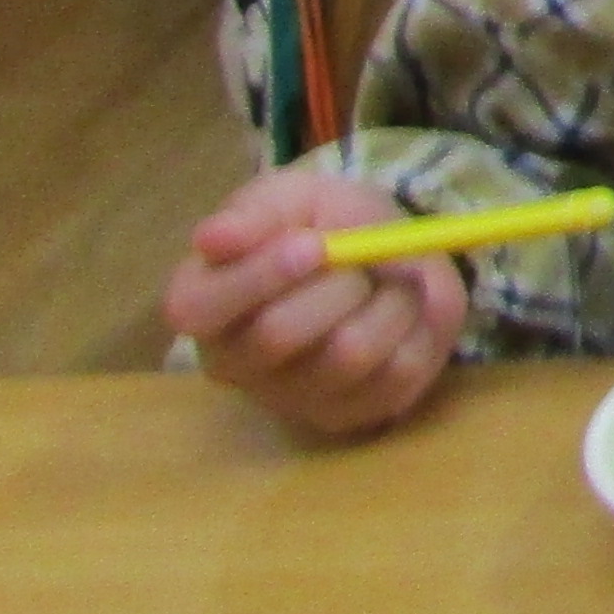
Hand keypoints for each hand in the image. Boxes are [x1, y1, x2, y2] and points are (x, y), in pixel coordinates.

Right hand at [167, 168, 464, 436]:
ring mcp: (289, 399)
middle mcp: (231, 363)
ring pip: (348, 353)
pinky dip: (415, 328)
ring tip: (394, 276)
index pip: (199, 308)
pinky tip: (402, 310)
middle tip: (363, 252)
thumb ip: (252, 216)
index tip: (312, 243)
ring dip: (389, 300)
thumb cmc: (319, 223)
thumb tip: (210, 239)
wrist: (384, 254)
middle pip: (278, 333)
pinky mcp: (347, 415)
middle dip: (338, 281)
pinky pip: (396, 374)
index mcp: (198, 302)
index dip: (258, 275)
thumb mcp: (288, 198)